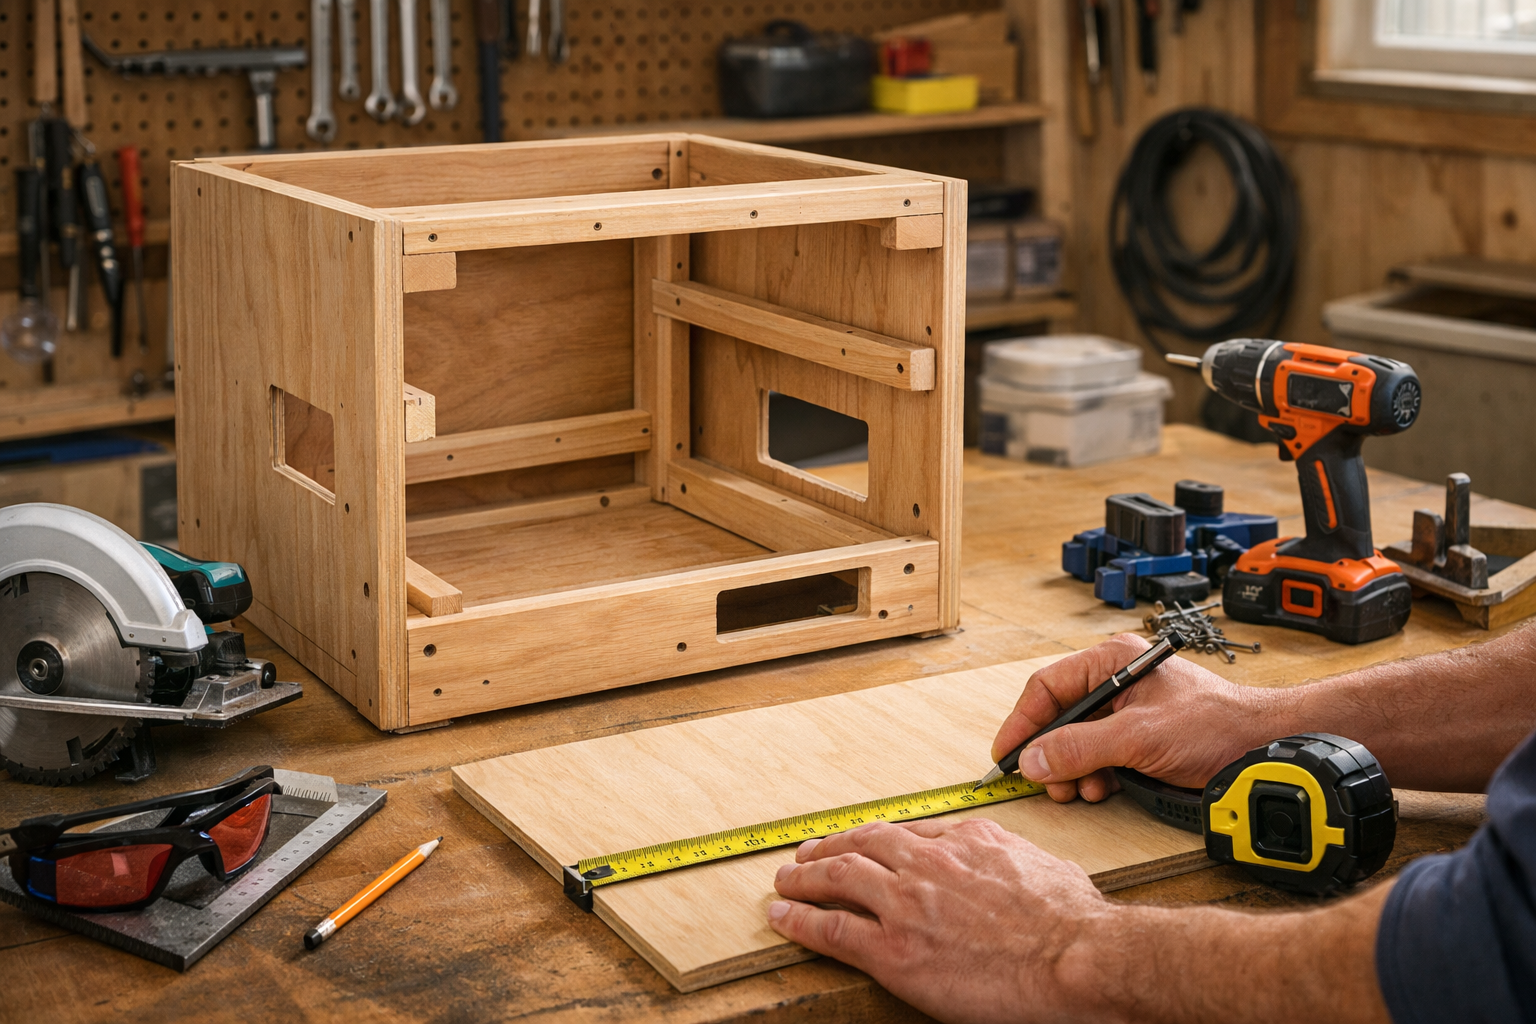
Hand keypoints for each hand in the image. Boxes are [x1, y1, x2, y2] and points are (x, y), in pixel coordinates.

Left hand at [768, 819, 1112, 1023]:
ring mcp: (907, 905)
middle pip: (861, 844)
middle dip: (827, 847)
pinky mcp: (894, 950)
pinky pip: (830, 930)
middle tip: (806, 853)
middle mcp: (929, 863)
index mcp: (967, 841)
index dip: (872, 839)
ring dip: (802, 878)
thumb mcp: (1044, 867)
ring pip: (836, 878)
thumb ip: (1015, 861)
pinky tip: (780, 917)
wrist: (1080, 958)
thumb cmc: (1075, 923)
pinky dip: (798, 921)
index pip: (905, 832)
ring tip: (784, 881)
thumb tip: (1018, 867)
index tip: (858, 843)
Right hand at [992, 634, 1282, 801]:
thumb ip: (1081, 747)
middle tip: (1047, 782)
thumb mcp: (1140, 738)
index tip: (1007, 755)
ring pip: (1078, 740)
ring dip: (1073, 769)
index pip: (1048, 687)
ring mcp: (1128, 710)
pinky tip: (1102, 788)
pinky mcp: (1140, 736)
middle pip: (1060, 716)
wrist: (1263, 746)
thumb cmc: (1215, 725)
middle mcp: (1116, 681)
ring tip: (1079, 790)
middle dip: (1051, 753)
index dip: (1022, 722)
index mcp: (1112, 662)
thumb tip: (1033, 760)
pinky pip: (1100, 754)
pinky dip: (1094, 774)